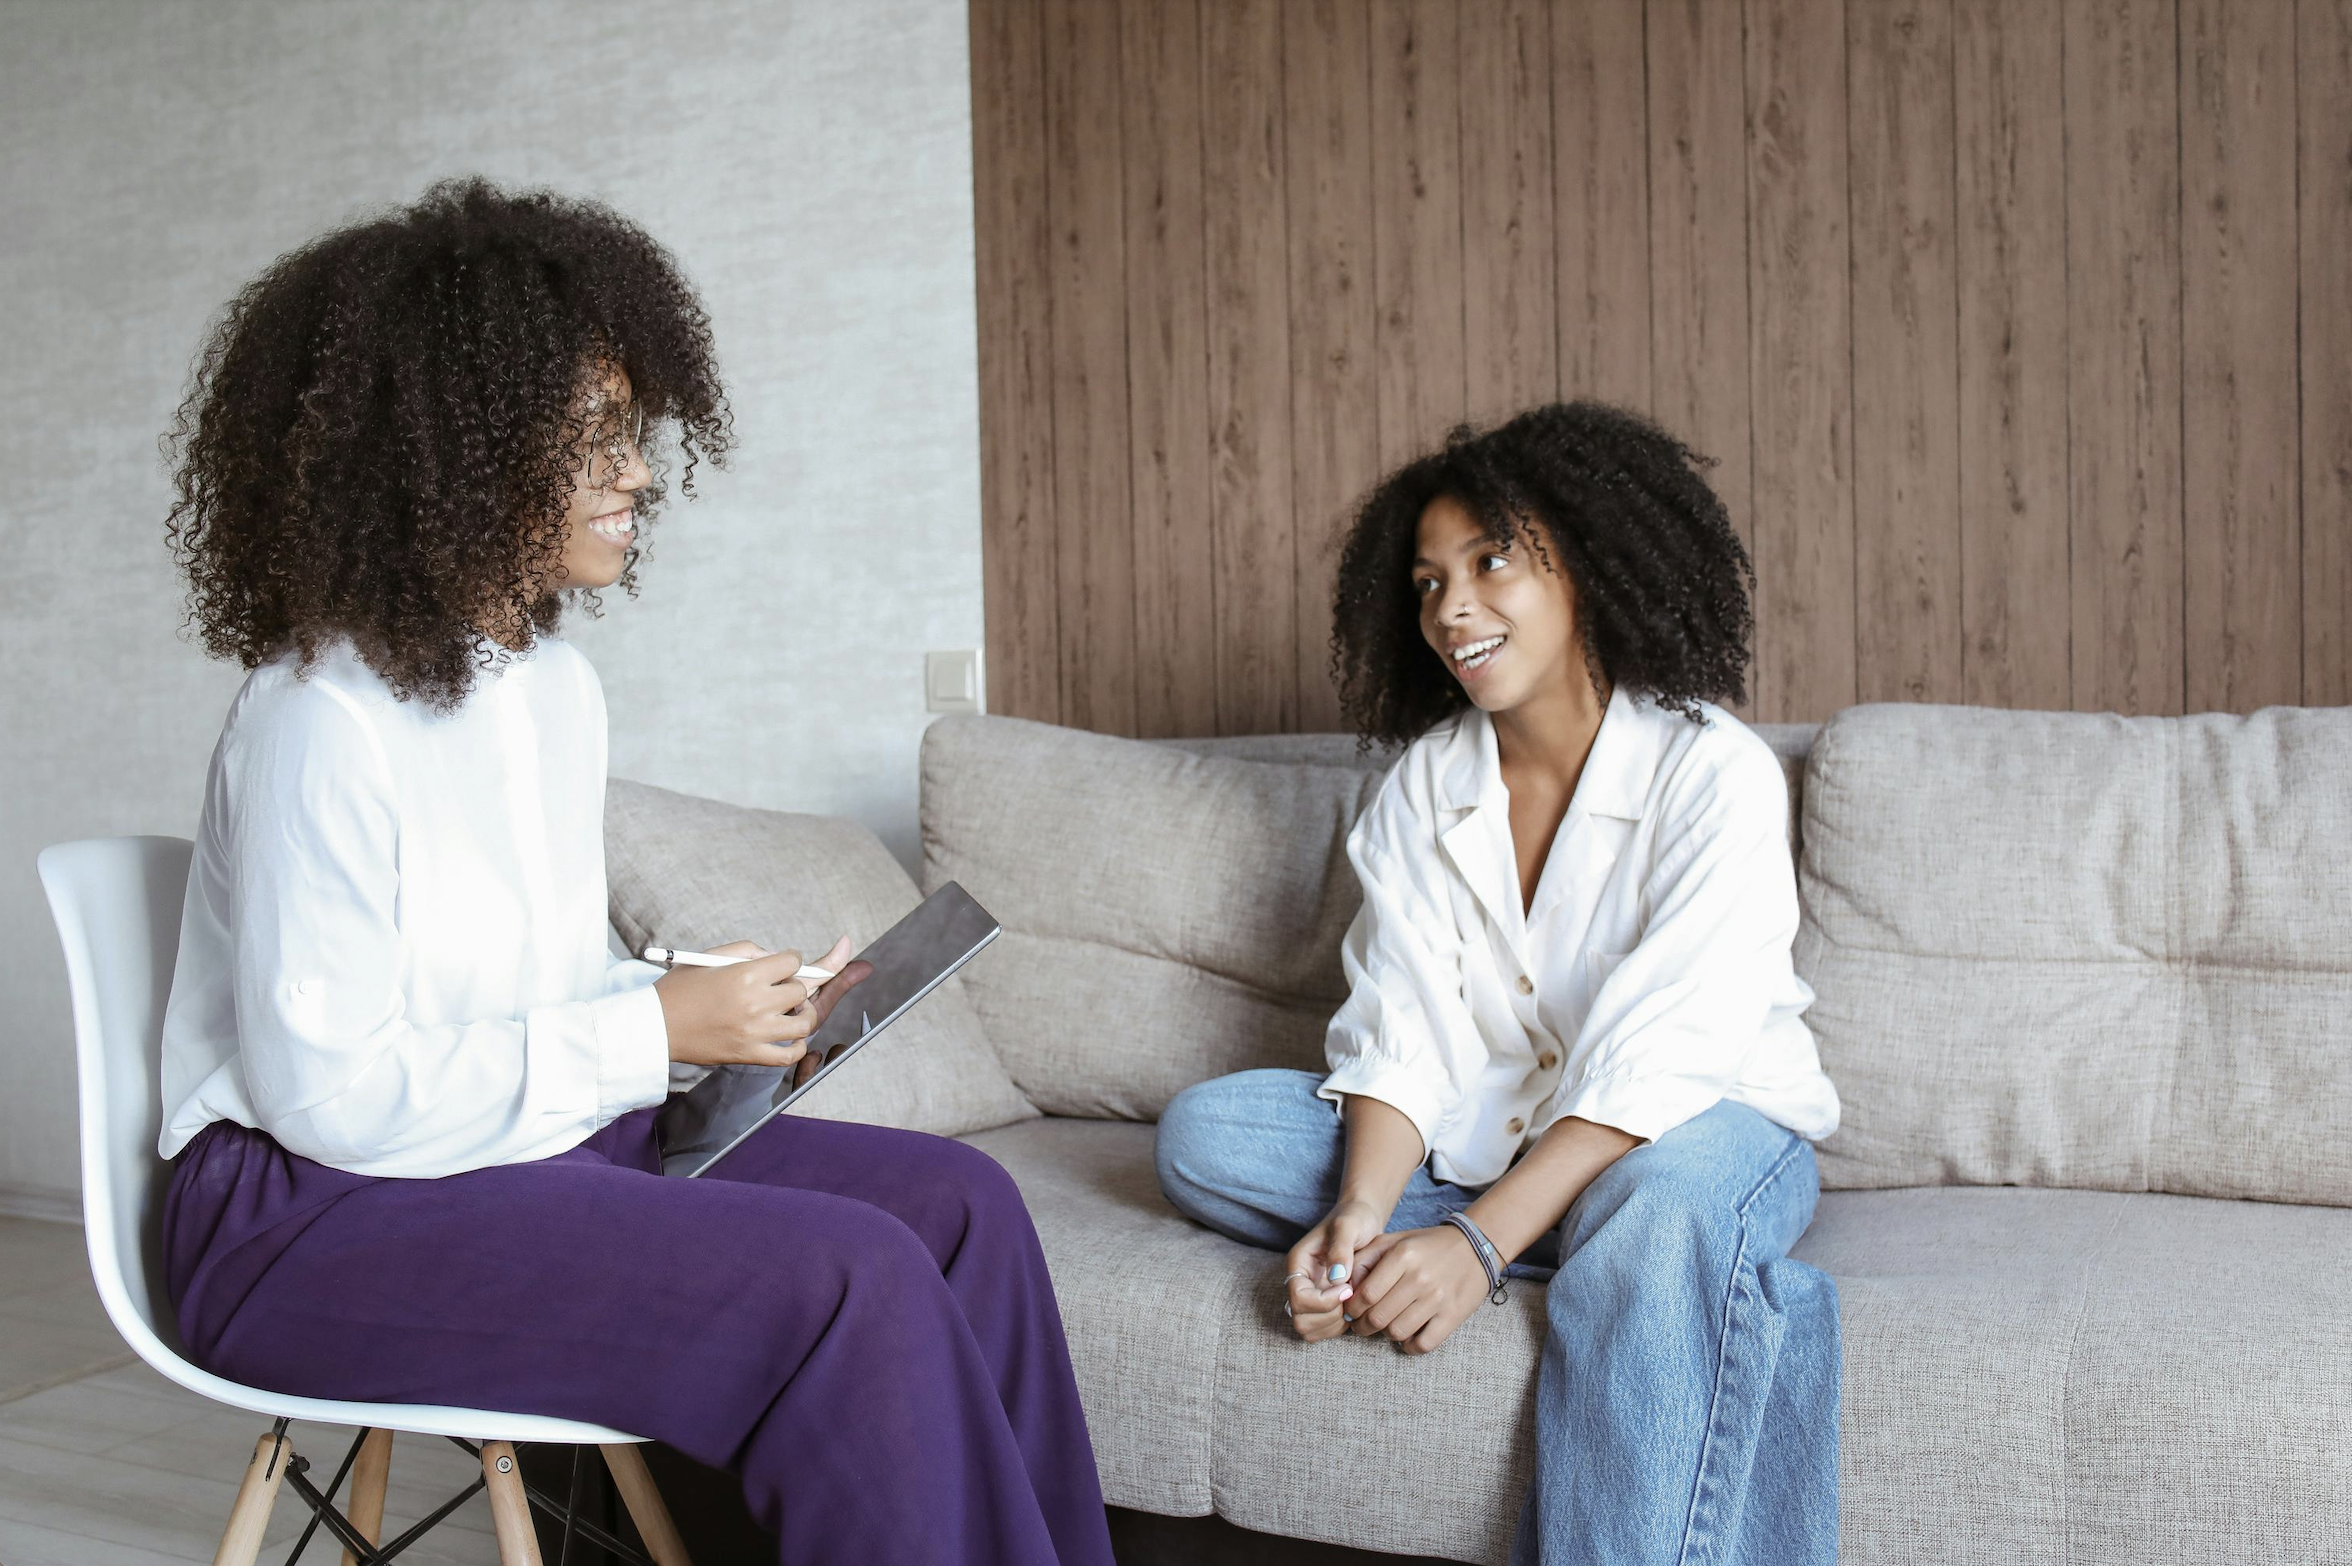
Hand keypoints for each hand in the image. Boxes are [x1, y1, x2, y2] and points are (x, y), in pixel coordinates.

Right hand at [654, 936, 870, 1069]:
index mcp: (745, 975)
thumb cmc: (679, 989)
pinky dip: (797, 1046)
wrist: (654, 1027)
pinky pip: (790, 1055)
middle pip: (800, 990)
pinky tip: (790, 1037)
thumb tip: (775, 957)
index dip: (790, 961)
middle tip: (780, 988)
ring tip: (792, 1011)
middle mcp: (755, 1003)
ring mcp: (755, 1032)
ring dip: (803, 1014)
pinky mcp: (750, 1055)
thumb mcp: (709, 956)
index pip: (793, 962)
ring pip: (804, 1023)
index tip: (782, 965)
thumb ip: (747, 950)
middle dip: (793, 985)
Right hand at [1280, 1199, 1386, 1341]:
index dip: (1325, 1301)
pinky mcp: (1322, 1305)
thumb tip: (1336, 1278)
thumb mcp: (1348, 1226)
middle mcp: (1300, 1283)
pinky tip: (1354, 1308)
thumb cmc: (1354, 1219)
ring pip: (1309, 1330)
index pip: (1299, 1298)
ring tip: (1353, 1303)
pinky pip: (1323, 1330)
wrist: (1361, 1220)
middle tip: (1350, 1300)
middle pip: (1300, 1321)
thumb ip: (1341, 1249)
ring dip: (1334, 1325)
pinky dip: (1339, 1327)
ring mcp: (1310, 1296)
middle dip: (1328, 1317)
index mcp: (1298, 1264)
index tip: (1348, 1287)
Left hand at [1343, 1224, 1488, 1354]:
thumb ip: (1365, 1259)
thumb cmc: (1427, 1245)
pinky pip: (1423, 1344)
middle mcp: (1419, 1277)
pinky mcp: (1453, 1316)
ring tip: (1386, 1326)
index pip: (1365, 1295)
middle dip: (1363, 1326)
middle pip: (1378, 1317)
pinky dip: (1410, 1346)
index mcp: (1402, 1256)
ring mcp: (1438, 1299)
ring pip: (1397, 1333)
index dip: (1352, 1309)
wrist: (1475, 1247)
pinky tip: (1407, 1335)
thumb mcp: (1394, 1241)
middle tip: (1362, 1324)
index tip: (1351, 1311)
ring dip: (1386, 1334)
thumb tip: (1344, 1286)